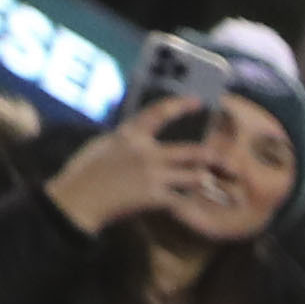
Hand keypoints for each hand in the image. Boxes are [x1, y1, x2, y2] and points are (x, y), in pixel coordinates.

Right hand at [45, 104, 220, 237]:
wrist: (77, 199)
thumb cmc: (84, 172)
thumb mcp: (103, 146)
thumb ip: (127, 140)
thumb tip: (141, 137)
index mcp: (130, 134)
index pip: (159, 113)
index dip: (181, 105)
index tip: (197, 102)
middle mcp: (146, 152)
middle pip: (193, 151)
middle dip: (214, 157)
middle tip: (227, 161)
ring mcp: (153, 175)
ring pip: (196, 176)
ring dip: (205, 180)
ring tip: (209, 182)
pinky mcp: (155, 198)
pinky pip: (183, 198)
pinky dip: (188, 200)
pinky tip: (190, 201)